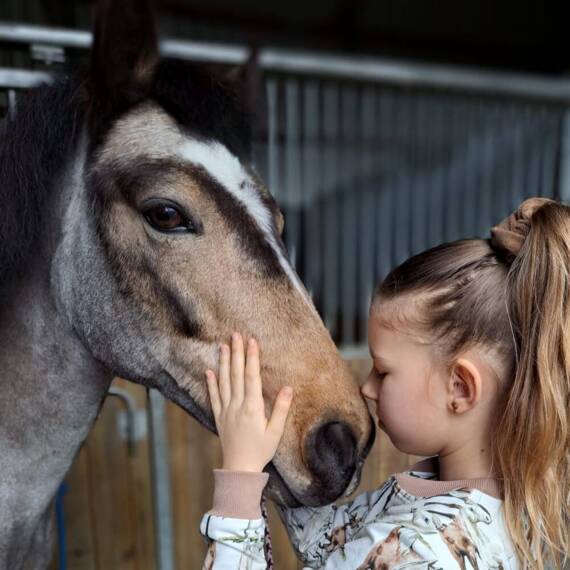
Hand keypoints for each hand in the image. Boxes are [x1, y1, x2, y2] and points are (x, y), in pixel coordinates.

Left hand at [205, 332, 292, 471]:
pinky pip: (213, 397)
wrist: (240, 469)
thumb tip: (288, 387)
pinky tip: (208, 371)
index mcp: (252, 407)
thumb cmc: (261, 451)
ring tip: (223, 346)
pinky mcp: (219, 417)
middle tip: (235, 335)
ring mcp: (226, 410)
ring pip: (224, 382)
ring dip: (224, 363)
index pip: (251, 377)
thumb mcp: (276, 432)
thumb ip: (281, 409)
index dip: (252, 357)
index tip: (251, 341)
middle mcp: (237, 405)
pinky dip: (210, 383)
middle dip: (237, 353)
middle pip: (236, 374)